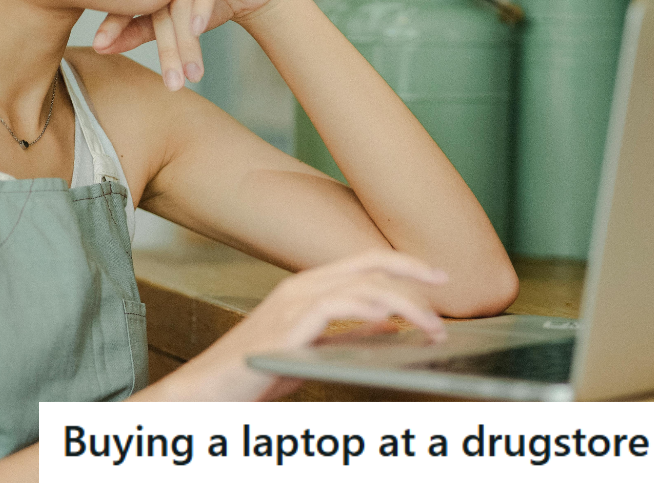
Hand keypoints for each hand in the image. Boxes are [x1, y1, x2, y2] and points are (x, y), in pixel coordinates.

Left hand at [92, 0, 289, 90]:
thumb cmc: (210, 3)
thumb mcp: (174, 22)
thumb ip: (138, 30)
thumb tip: (100, 47)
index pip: (130, 0)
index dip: (116, 23)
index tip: (99, 46)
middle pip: (161, 8)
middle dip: (169, 51)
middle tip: (173, 84)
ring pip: (184, 0)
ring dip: (189, 40)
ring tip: (192, 72)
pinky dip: (202, 5)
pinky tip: (198, 29)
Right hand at [186, 249, 448, 400]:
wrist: (208, 391)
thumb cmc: (255, 372)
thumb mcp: (316, 351)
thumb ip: (352, 336)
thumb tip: (394, 326)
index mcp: (308, 288)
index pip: (366, 261)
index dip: (405, 263)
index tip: (437, 275)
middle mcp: (301, 287)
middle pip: (369, 263)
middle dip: (412, 271)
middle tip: (445, 287)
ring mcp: (291, 304)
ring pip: (360, 285)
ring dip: (403, 303)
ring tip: (430, 324)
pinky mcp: (284, 327)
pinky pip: (332, 306)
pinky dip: (364, 308)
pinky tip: (387, 318)